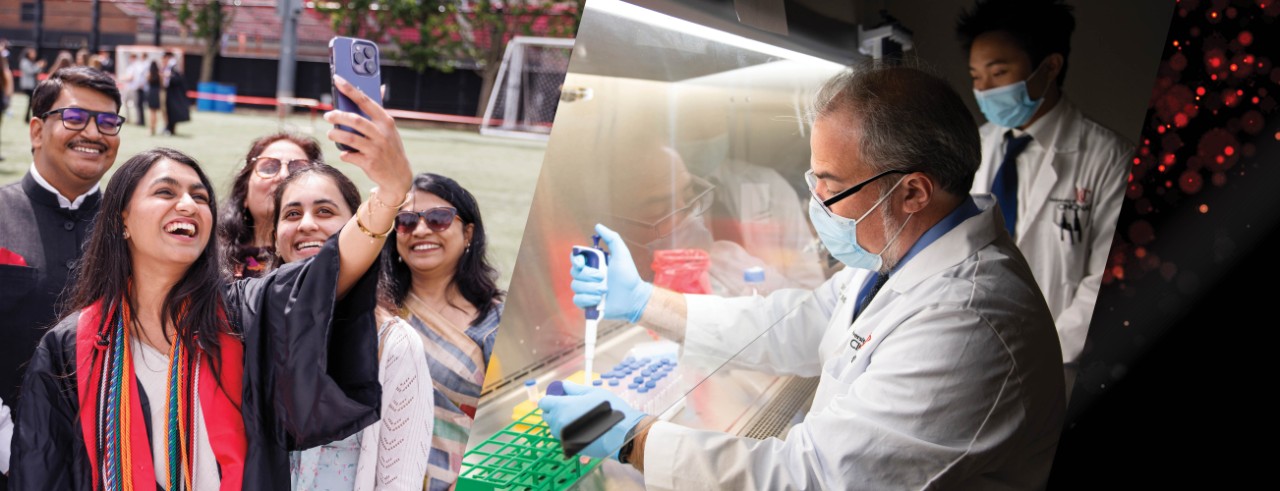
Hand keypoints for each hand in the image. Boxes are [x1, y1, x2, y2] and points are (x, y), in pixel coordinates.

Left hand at [324, 75, 411, 199]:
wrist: (399, 176)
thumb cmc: (389, 147)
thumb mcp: (388, 128)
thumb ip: (379, 109)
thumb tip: (381, 86)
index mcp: (385, 121)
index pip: (366, 100)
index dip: (350, 89)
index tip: (337, 79)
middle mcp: (382, 134)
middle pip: (355, 120)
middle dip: (338, 116)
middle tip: (328, 116)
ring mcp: (376, 149)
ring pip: (350, 138)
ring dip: (336, 135)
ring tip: (331, 134)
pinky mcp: (370, 163)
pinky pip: (350, 156)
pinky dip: (344, 154)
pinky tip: (345, 153)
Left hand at [537, 380, 646, 459]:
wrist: (623, 435)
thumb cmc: (610, 411)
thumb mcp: (594, 393)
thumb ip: (575, 389)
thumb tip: (565, 386)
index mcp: (562, 407)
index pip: (544, 402)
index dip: (552, 398)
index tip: (561, 396)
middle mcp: (558, 424)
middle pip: (547, 415)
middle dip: (555, 410)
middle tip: (572, 405)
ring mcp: (564, 438)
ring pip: (554, 428)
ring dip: (562, 421)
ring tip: (580, 417)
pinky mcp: (570, 447)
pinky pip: (564, 437)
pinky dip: (569, 432)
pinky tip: (584, 428)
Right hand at [571, 224, 653, 322]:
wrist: (633, 297)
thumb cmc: (628, 276)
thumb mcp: (622, 254)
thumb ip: (612, 238)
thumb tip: (598, 226)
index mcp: (593, 264)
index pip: (575, 258)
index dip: (576, 260)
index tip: (582, 263)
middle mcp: (587, 276)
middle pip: (574, 272)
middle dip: (589, 275)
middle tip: (603, 277)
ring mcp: (586, 290)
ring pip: (575, 286)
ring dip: (591, 288)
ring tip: (605, 290)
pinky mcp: (586, 303)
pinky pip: (577, 299)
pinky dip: (588, 299)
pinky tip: (599, 300)